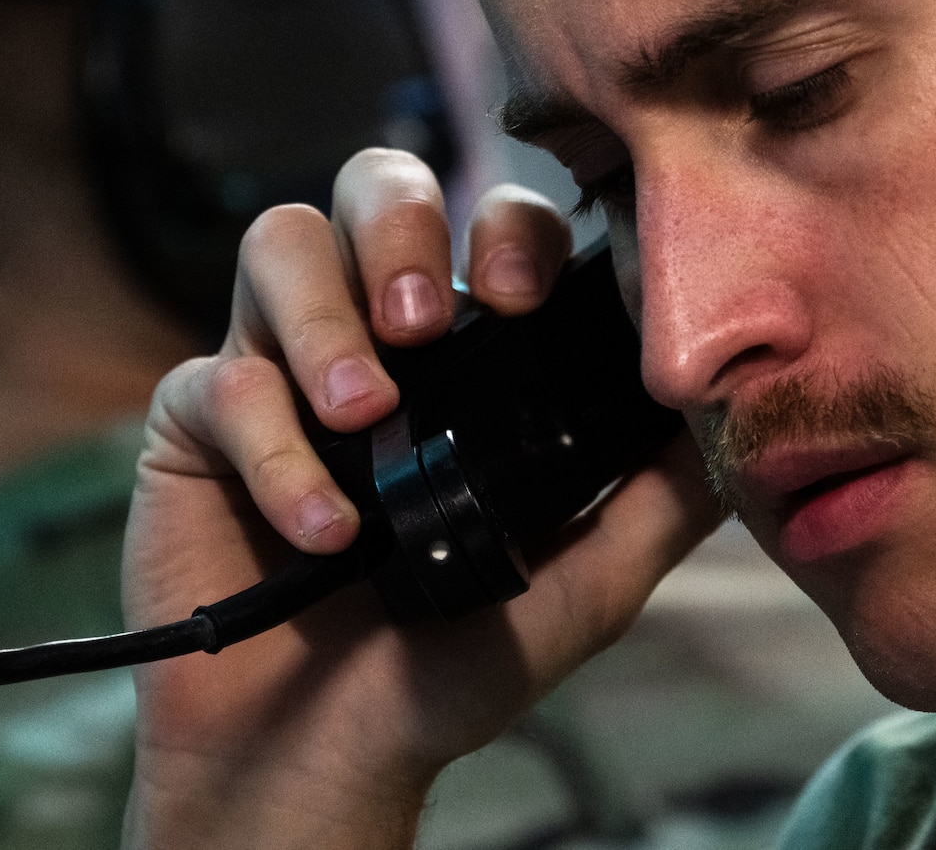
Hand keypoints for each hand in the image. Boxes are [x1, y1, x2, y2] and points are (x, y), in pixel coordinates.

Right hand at [119, 149, 720, 848]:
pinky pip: (217, 378)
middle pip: (375, 182)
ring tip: (366, 406)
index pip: (492, 223)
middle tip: (424, 320)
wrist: (333, 754)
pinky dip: (274, 450)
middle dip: (400, 223)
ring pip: (280, 237)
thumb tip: (737, 415)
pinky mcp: (197, 419)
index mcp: (471, 348)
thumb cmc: (459, 661)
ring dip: (323, 312)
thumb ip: (660, 496)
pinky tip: (323, 530)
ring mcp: (282, 363)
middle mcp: (374, 331)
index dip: (508, 227)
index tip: (521, 296)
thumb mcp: (589, 580)